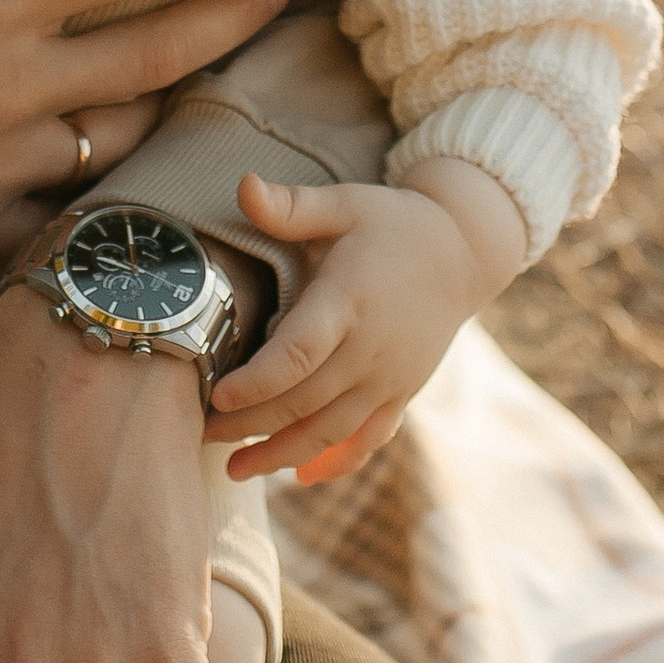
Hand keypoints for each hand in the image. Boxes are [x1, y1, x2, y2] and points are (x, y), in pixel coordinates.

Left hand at [210, 158, 524, 483]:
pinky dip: (338, 462)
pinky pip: (370, 438)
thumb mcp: (344, 204)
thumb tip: (242, 184)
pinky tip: (304, 478)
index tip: (217, 398)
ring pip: (332, 431)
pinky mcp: (402, 393)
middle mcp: (372, 349)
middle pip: (306, 402)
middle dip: (250, 426)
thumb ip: (291, 205)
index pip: (299, 354)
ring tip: (235, 469)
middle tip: (200, 437)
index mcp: (350, 301)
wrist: (464, 252)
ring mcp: (391, 378)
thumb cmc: (392, 224)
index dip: (257, 383)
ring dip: (282, 455)